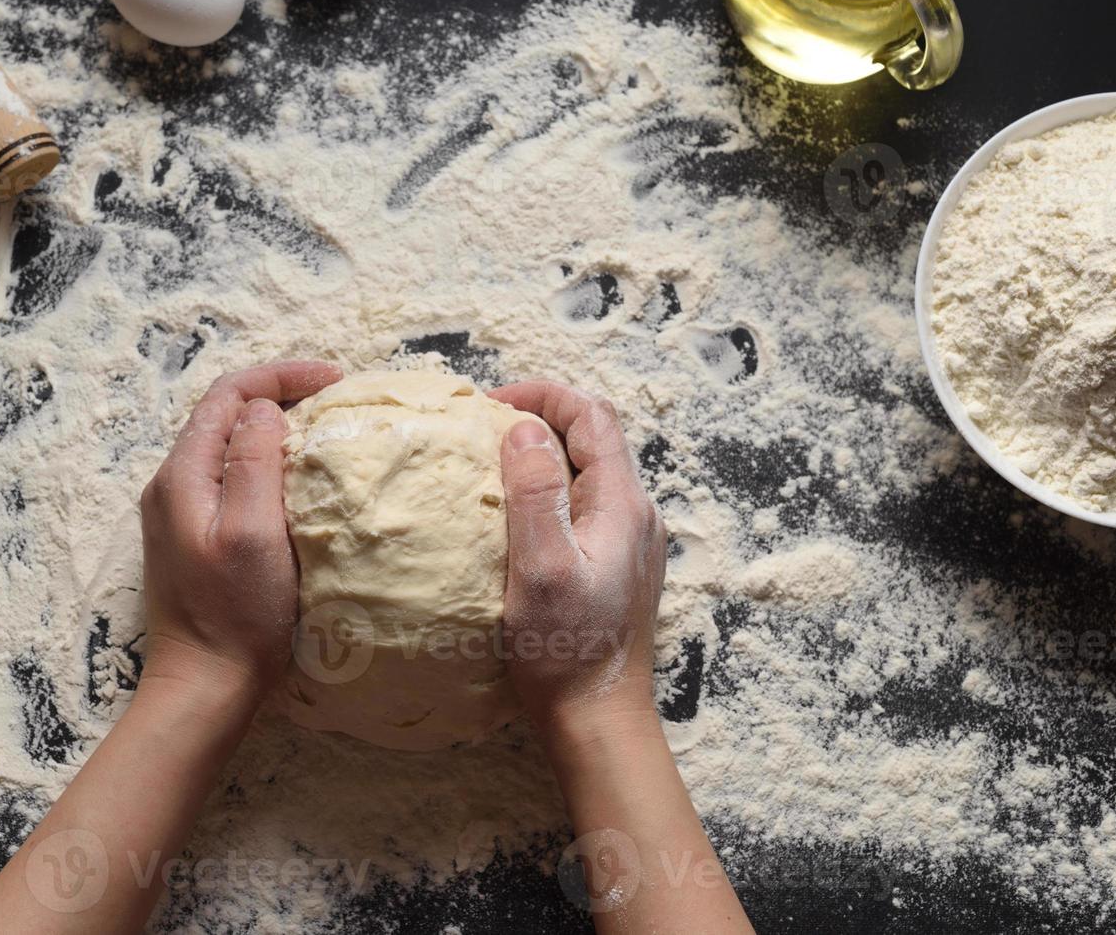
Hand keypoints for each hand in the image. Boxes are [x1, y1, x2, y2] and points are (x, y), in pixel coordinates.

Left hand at [140, 360, 341, 696]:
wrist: (203, 688)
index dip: (281, 376)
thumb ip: (254, 462)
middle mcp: (172, 486)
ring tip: (324, 430)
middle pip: (224, 415)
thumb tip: (264, 409)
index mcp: (182, 476)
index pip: (228, 395)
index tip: (335, 381)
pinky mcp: (194, 539)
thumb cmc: (235, 615)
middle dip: (279, 394)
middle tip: (336, 400)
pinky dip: (266, 463)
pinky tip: (298, 480)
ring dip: (274, 428)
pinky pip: (229, 479)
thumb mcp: (254, 532)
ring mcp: (179, 514)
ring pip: (228, 446)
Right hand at [489, 381, 666, 727]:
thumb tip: (523, 429)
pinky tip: (510, 513)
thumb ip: (536, 495)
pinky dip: (546, 489)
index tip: (488, 403)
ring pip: (586, 469)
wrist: (598, 719)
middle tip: (481, 428)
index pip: (592, 414)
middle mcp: (634, 514)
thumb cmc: (566, 651)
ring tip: (488, 463)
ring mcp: (626, 540)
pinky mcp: (613, 564)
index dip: (543, 394)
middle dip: (538, 417)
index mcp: (622, 504)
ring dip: (541, 454)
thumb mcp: (541, 569)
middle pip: (592, 436)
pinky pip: (582, 503)